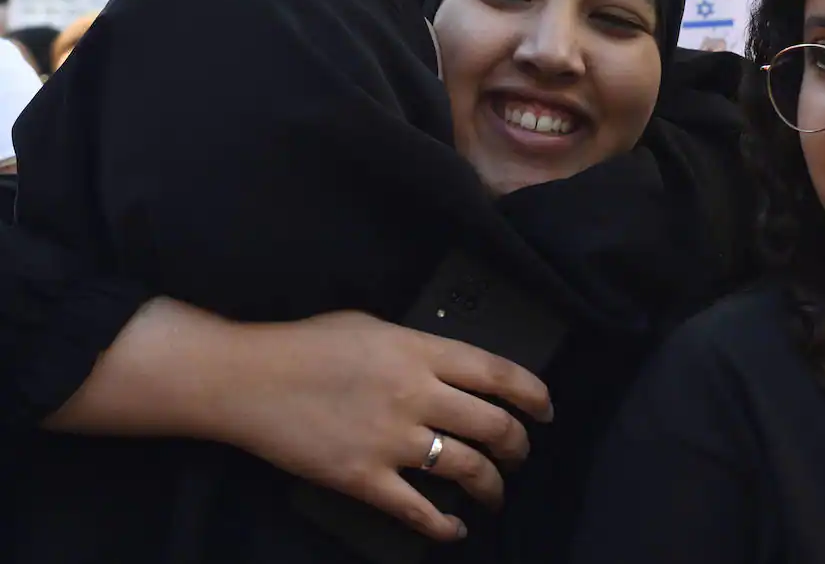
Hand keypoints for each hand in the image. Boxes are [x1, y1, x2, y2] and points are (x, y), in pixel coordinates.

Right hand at [216, 311, 552, 540]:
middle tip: (521, 454)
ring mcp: (391, 440)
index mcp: (421, 351)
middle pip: (493, 425)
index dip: (533, 395)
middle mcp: (416, 395)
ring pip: (467, 468)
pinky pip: (418, 510)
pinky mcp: (363, 479)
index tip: (546, 410)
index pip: (498, 374)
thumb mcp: (374, 326)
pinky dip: (444, 525)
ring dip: (492, 485)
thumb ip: (418, 347)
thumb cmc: (307, 345)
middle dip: (519, 445)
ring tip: (497, 492)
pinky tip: (455, 528)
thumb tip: (451, 367)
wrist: (247, 380)